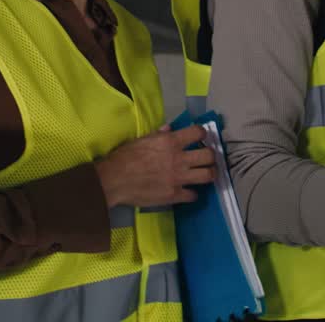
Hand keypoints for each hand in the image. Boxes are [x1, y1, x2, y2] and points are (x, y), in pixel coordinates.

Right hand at [95, 125, 216, 207]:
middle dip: (210, 156)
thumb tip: (170, 129)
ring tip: (204, 173)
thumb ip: (159, 134)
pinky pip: (193, 195)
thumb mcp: (142, 139)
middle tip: (206, 158)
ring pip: (208, 175)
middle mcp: (179, 158)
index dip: (202, 134)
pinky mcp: (174, 195)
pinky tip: (188, 191)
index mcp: (170, 142)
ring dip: (209, 174)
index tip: (200, 138)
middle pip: (209, 156)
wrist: (114, 180)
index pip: (198, 133)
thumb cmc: (125, 157)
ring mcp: (178, 178)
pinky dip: (192, 194)